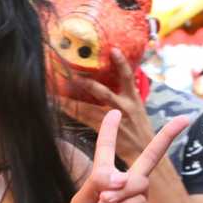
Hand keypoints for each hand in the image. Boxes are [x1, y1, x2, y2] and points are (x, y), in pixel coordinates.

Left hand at [58, 109, 188, 202]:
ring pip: (140, 182)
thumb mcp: (80, 202)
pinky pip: (140, 202)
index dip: (110, 131)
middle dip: (167, 138)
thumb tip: (121, 175)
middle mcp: (123, 190)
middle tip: (185, 120)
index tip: (114, 112)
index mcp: (103, 182)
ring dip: (121, 191)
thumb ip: (98, 182)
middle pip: (149, 158)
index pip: (108, 151)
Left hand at [59, 48, 153, 166]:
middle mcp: (124, 108)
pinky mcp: (105, 133)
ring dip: (72, 98)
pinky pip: (85, 120)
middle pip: (103, 92)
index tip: (113, 49)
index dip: (121, 63)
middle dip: (87, 82)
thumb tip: (117, 79)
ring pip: (89, 108)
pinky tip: (60, 107)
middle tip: (71, 71)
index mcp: (134, 99)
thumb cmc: (140, 131)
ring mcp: (114, 121)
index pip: (128, 77)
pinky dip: (73, 112)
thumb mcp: (139, 110)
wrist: (145, 152)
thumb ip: (127, 95)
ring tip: (57, 89)